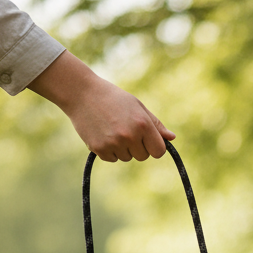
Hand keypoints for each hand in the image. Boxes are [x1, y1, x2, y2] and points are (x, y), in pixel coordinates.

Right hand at [28, 51, 174, 161]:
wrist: (81, 93)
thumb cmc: (113, 98)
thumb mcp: (137, 106)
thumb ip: (155, 125)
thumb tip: (172, 138)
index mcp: (143, 125)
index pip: (159, 151)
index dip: (154, 147)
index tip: (147, 141)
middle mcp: (130, 136)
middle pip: (143, 156)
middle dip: (137, 147)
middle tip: (124, 129)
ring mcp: (114, 143)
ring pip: (127, 158)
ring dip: (122, 148)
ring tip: (111, 128)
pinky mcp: (100, 149)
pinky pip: (112, 159)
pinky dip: (109, 150)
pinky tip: (102, 133)